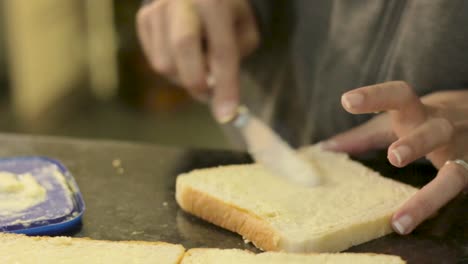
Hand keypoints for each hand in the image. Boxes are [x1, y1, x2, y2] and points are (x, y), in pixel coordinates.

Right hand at [136, 0, 258, 121]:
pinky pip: (153, 60)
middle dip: (196, 82)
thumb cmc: (227, 14)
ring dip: (183, 77)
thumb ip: (234, 56)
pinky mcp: (144, 19)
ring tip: (197, 67)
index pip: (222, 50)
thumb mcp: (244, 31)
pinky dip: (172, 68)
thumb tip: (212, 84)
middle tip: (207, 95)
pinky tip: (182, 57)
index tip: (226, 114)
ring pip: (164, 62)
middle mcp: (182, 1)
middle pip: (183, 48)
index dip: (225, 85)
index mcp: (214, 2)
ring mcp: (158, 9)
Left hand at [323, 81, 467, 234]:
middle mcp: (444, 129)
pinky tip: (410, 224)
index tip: (347, 100)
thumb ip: (363, 135)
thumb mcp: (398, 122)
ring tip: (401, 219)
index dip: (375, 96)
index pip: (400, 96)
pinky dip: (436, 209)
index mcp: (419, 112)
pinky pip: (458, 191)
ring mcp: (463, 153)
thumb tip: (324, 148)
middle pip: (434, 131)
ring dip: (430, 196)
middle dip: (417, 143)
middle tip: (395, 157)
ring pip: (454, 173)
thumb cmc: (427, 120)